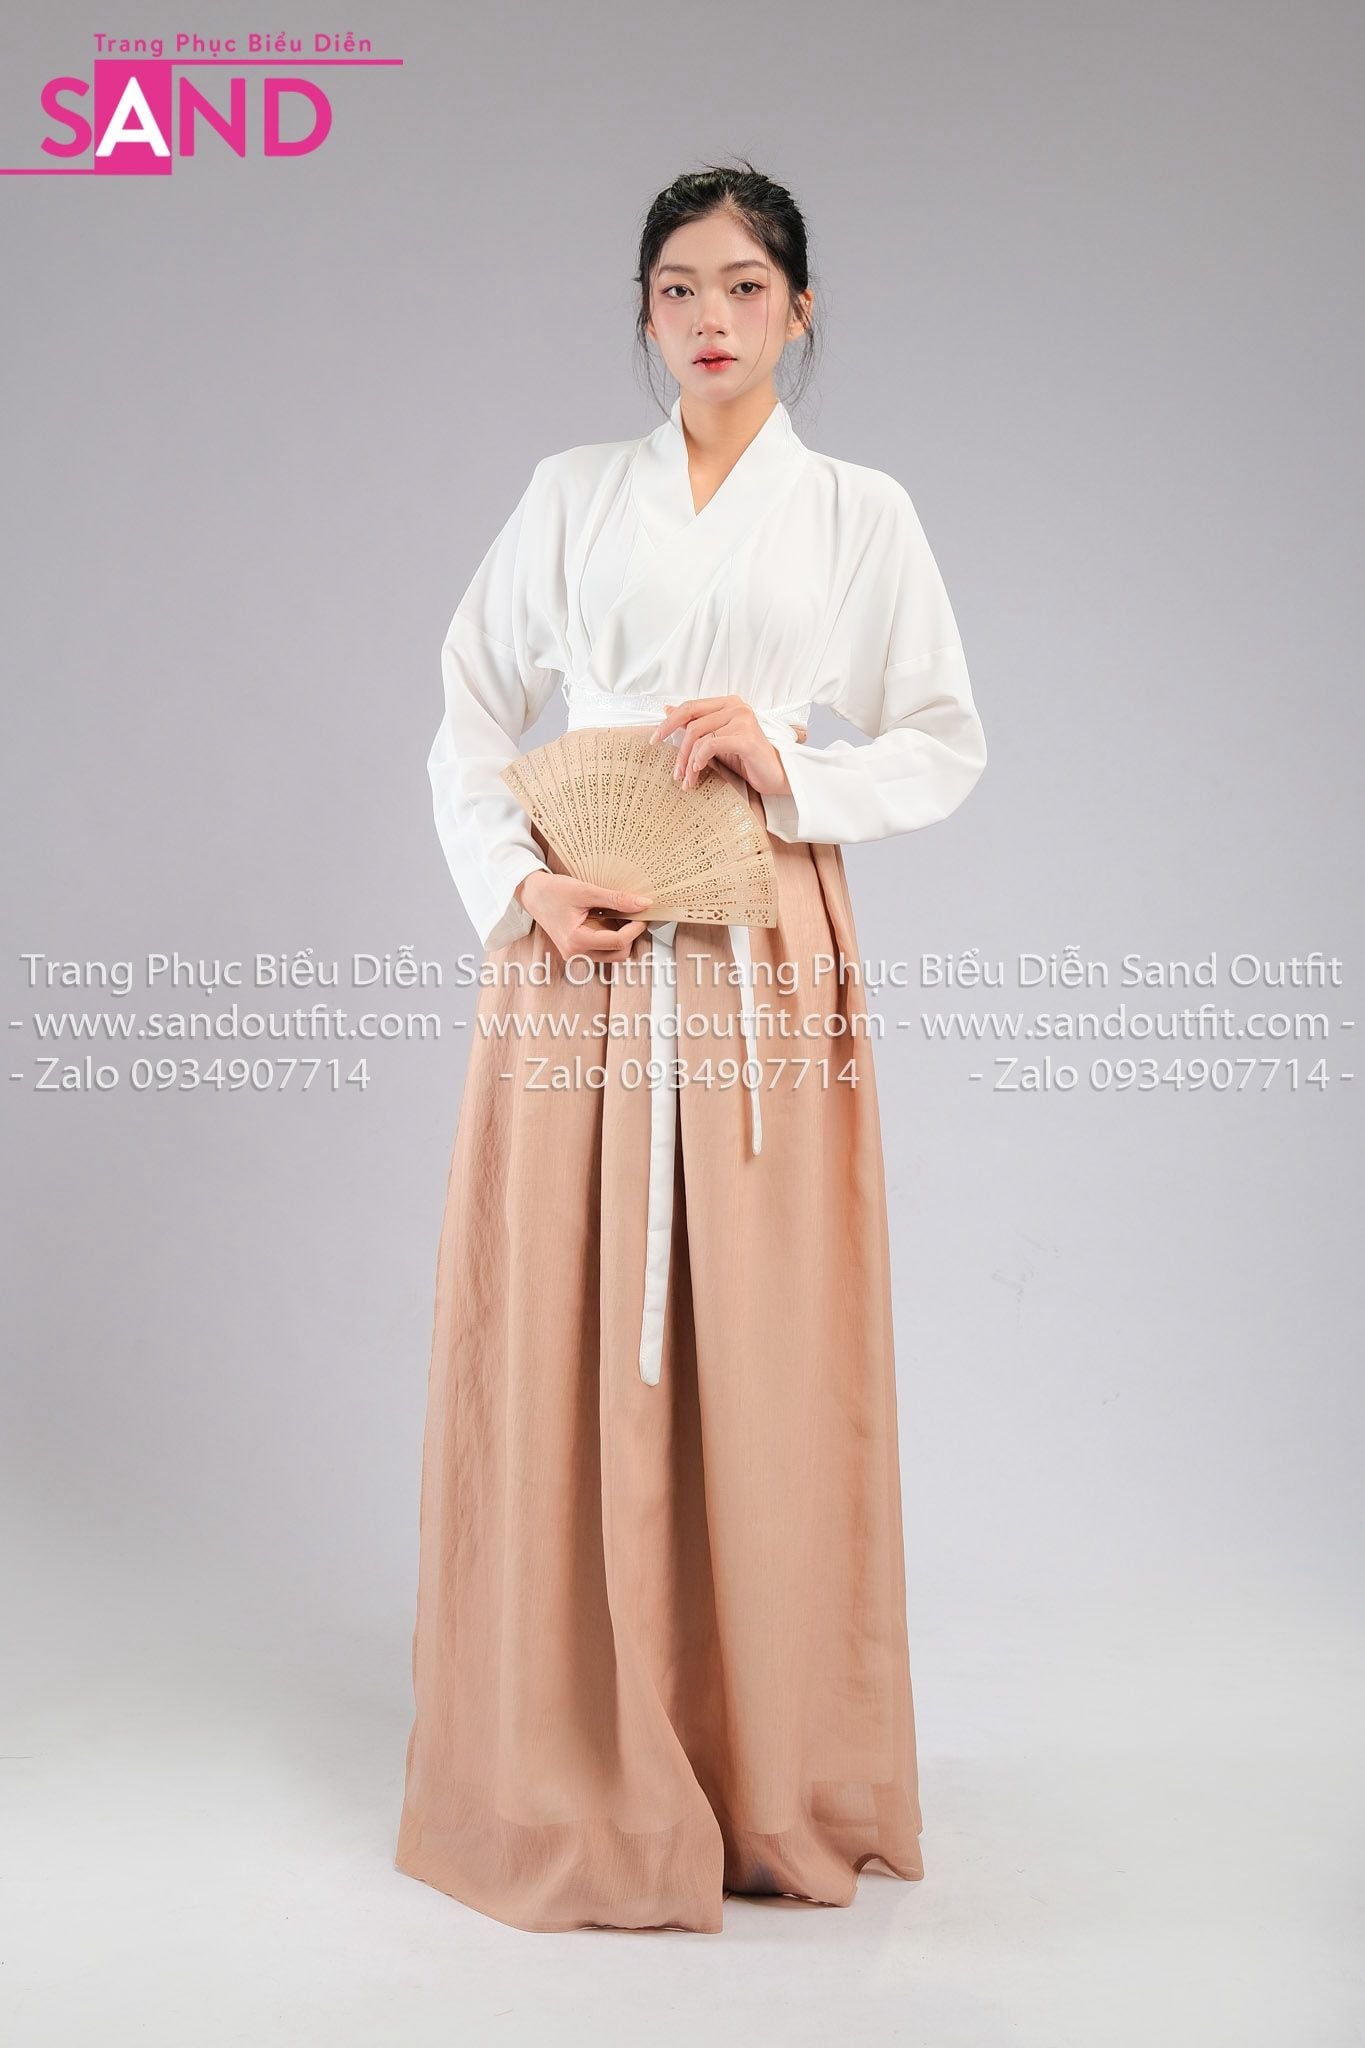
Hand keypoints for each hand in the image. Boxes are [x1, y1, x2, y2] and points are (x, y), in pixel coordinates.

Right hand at [517, 867, 651, 964]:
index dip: (635, 928)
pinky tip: (609, 918)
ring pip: (612, 953)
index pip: (617, 942)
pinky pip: (604, 948)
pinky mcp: (579, 949)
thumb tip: (642, 904)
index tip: (643, 913)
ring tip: (620, 915)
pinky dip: (612, 935)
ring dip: (622, 936)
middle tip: (634, 915)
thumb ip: (616, 899)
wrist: (532, 893)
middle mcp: (576, 953)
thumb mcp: (586, 891)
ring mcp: (577, 953)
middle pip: (618, 954)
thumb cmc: (552, 892)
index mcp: (576, 942)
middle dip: (630, 936)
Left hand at [648, 696, 792, 797]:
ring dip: (688, 763)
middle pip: (691, 723)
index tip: (654, 740)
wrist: (776, 775)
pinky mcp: (746, 738)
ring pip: (699, 737)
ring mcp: (743, 720)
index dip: (668, 723)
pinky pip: (711, 745)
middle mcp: (736, 706)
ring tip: (688, 781)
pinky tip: (698, 772)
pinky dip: (700, 760)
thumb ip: (696, 724)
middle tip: (675, 773)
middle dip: (679, 751)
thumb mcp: (716, 740)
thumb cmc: (747, 759)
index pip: (689, 707)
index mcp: (727, 703)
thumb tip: (667, 709)